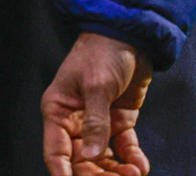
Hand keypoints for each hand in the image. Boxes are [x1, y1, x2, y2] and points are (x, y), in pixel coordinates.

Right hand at [41, 33, 152, 175]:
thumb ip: (95, 122)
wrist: (131, 34)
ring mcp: (97, 122)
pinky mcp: (118, 121)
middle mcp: (75, 121)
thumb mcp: (97, 85)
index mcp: (59, 110)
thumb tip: (90, 157)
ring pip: (101, 160)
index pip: (55, 151)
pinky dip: (132, 160)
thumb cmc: (103, 51)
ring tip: (134, 174)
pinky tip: (140, 165)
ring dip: (116, 172)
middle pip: (81, 161)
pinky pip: (122, 149)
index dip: (64, 174)